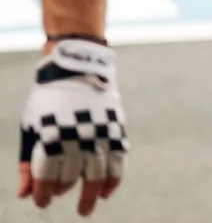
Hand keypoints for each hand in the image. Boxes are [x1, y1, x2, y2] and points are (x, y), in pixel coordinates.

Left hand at [18, 39, 125, 214]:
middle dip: (61, 191)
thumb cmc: (47, 102)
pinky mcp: (116, 131)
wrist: (78, 70)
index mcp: (51, 139)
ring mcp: (100, 136)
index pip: (46, 178)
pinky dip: (113, 179)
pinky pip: (118, 162)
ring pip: (97, 176)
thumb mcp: (30, 130)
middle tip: (58, 198)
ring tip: (86, 208)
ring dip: (92, 195)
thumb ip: (27, 163)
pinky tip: (107, 191)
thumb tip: (24, 194)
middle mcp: (76, 140)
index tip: (41, 202)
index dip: (42, 194)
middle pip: (70, 179)